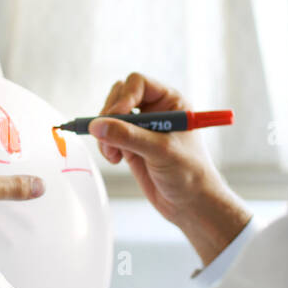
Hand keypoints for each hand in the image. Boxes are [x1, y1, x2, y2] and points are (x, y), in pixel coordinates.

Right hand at [92, 72, 250, 264]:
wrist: (190, 204)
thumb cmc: (188, 174)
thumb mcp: (160, 151)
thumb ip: (128, 136)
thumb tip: (97, 126)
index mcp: (171, 102)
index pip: (138, 83)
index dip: (124, 97)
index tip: (116, 117)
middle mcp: (155, 110)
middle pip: (120, 95)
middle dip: (110, 115)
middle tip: (108, 136)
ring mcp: (142, 128)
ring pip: (110, 116)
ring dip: (105, 133)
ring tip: (113, 154)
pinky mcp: (131, 144)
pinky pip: (108, 135)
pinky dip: (105, 145)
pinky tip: (115, 159)